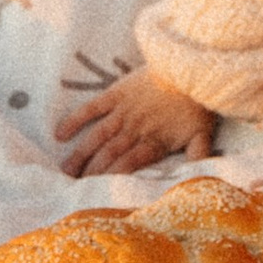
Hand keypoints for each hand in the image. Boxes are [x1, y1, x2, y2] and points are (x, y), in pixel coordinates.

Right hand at [57, 69, 217, 180]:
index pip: (128, 167)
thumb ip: (197, 157)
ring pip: (96, 137)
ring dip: (80, 155)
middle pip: (108, 156)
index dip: (112, 181)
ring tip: (65, 171)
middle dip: (91, 173)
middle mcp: (135, 130)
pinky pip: (91, 108)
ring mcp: (123, 111)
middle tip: (74, 188)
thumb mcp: (203, 134)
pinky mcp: (116, 93)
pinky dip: (75, 120)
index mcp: (154, 142)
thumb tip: (198, 180)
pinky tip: (60, 134)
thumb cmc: (197, 102)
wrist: (190, 67)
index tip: (97, 195)